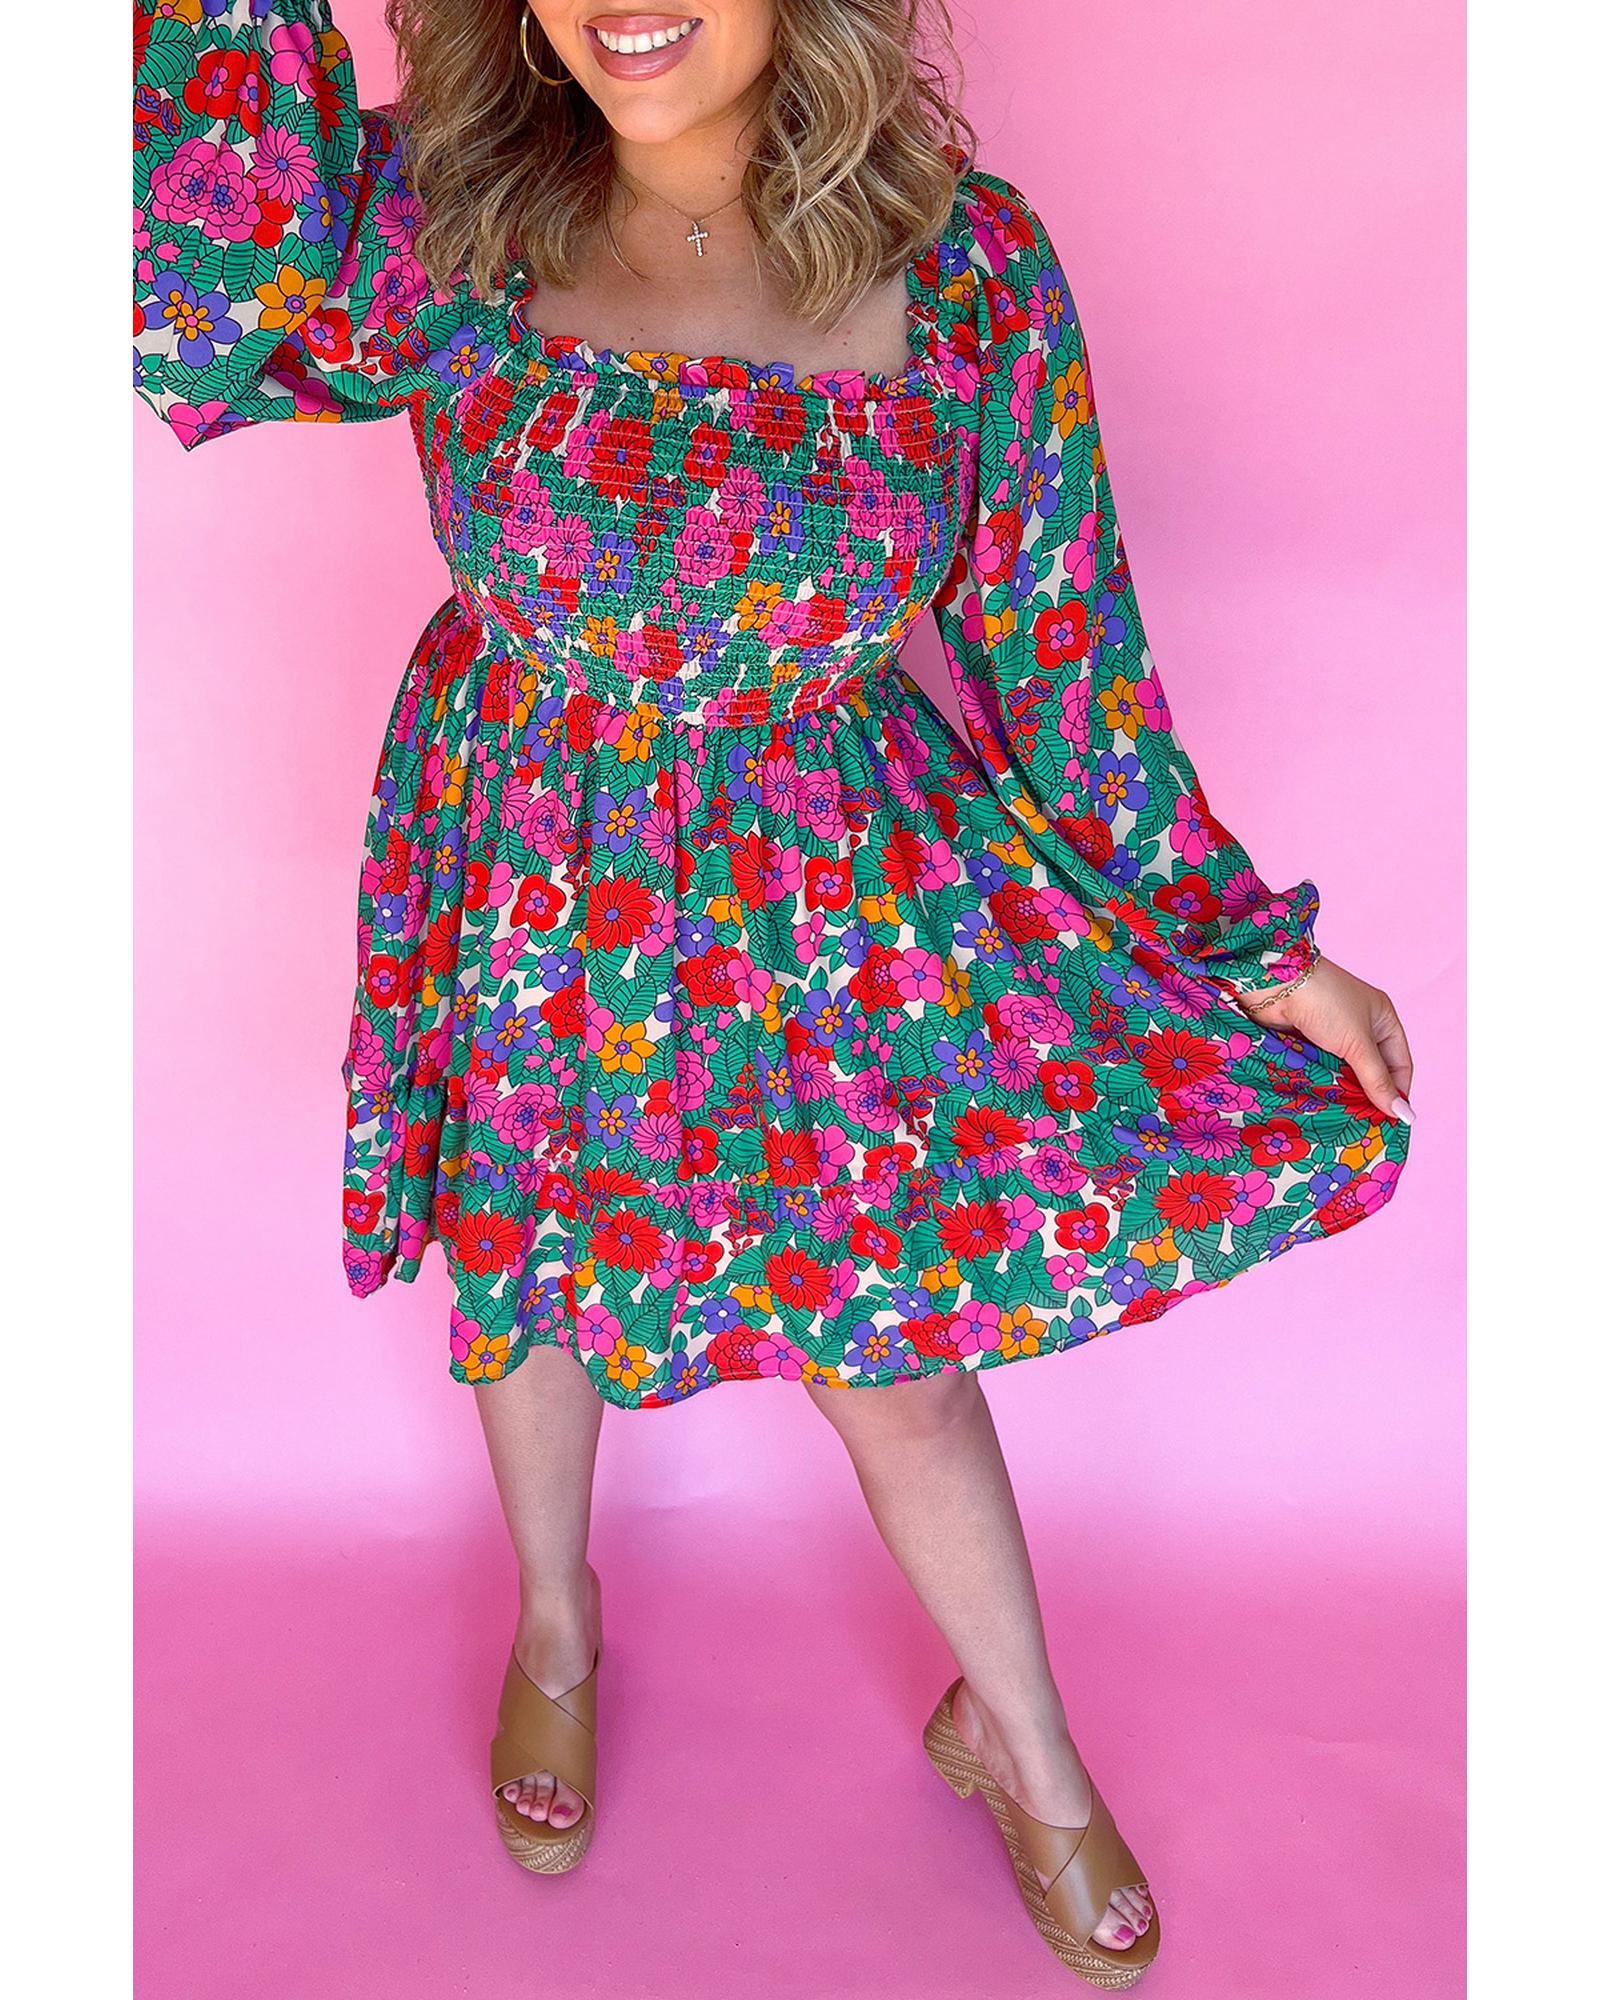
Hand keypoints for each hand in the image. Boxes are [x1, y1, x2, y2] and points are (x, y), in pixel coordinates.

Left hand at [1239, 956, 1413, 1123]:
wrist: (1275, 984)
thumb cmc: (1324, 1003)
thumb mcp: (1357, 1044)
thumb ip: (1377, 1080)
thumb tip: (1403, 1114)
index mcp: (1382, 1020)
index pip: (1399, 1064)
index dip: (1397, 1092)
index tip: (1392, 1122)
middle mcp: (1360, 1027)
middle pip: (1371, 1072)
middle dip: (1369, 1097)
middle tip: (1367, 1127)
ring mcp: (1331, 1036)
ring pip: (1344, 1074)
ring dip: (1343, 1094)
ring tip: (1345, 1122)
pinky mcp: (1307, 1044)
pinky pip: (1320, 1072)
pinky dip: (1322, 1086)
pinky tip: (1323, 1106)